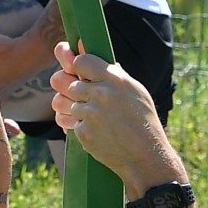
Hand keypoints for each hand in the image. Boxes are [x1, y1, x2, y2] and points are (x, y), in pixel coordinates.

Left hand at [51, 41, 183, 194]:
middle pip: (62, 80)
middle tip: (79, 94)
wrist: (146, 157)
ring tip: (86, 112)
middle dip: (67, 86)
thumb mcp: (134, 91)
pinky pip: (67, 122)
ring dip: (69, 106)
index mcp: (115, 79)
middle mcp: (101, 93)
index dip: (76, 65)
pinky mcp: (83, 133)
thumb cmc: (142, 121)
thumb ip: (112, 72)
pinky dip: (76, 126)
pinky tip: (92, 130)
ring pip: (60, 102)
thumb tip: (88, 49)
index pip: (80, 61)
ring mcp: (90, 114)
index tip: (78, 70)